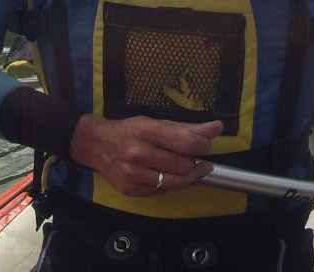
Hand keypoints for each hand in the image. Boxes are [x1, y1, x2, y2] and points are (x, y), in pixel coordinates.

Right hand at [68, 114, 220, 195]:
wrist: (96, 144)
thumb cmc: (129, 130)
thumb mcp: (155, 122)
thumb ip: (186, 128)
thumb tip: (217, 128)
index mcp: (146, 131)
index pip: (185, 142)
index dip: (203, 145)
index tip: (205, 144)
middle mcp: (138, 153)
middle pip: (183, 165)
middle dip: (195, 160)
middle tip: (195, 154)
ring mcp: (133, 174)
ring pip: (176, 182)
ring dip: (189, 175)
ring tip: (190, 167)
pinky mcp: (131, 190)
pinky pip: (162, 191)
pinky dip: (170, 183)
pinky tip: (169, 174)